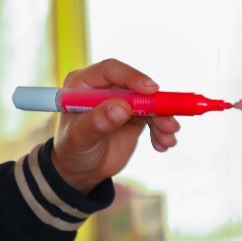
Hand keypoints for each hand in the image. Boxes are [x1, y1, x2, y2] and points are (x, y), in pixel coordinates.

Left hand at [51, 58, 179, 193]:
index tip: (152, 91)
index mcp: (83, 83)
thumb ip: (97, 122)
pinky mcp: (135, 115)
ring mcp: (121, 100)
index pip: (110, 70)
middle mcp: (104, 88)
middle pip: (136, 85)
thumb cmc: (73, 150)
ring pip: (151, 101)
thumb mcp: (79, 138)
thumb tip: (121, 107)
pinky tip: (162, 144)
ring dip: (164, 119)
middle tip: (169, 123)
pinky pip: (156, 117)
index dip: (132, 77)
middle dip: (157, 103)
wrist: (81, 170)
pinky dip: (163, 130)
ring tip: (167, 139)